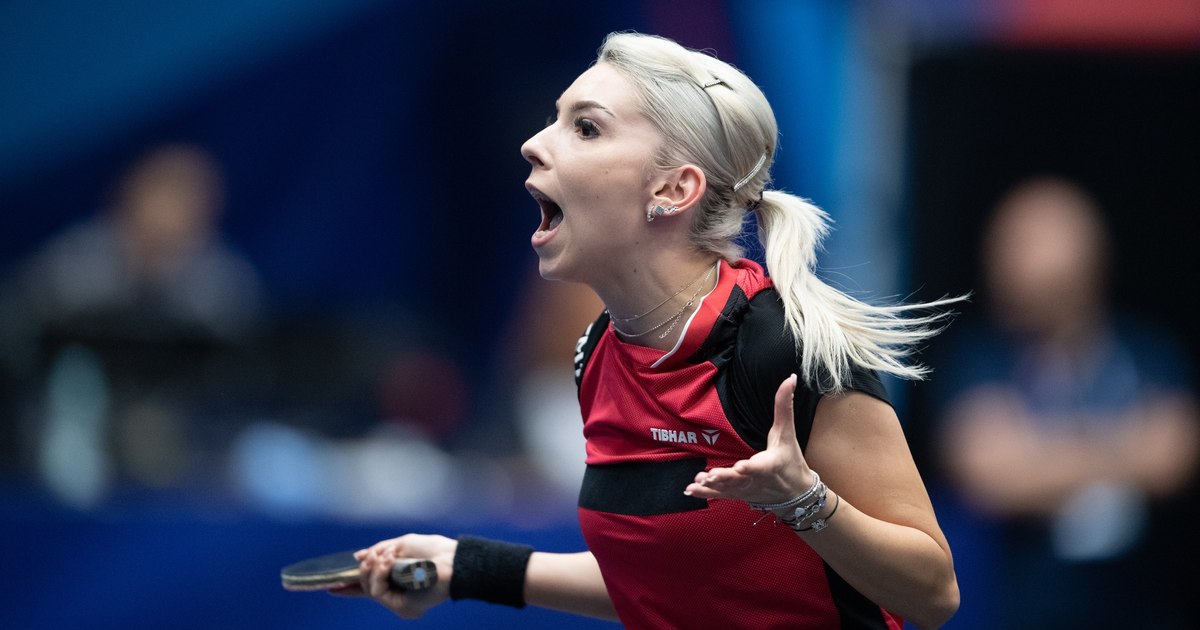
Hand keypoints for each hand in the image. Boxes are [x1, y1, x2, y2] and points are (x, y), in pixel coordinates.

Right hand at [330, 533, 456, 619]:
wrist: (453, 560)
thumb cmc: (433, 550)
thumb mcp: (402, 545)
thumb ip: (379, 552)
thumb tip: (357, 557)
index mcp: (397, 579)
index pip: (369, 585)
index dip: (350, 585)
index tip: (330, 586)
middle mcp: (397, 593)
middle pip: (366, 586)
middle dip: (365, 568)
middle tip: (374, 555)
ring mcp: (399, 602)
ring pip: (369, 589)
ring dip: (374, 569)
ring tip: (387, 557)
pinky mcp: (402, 608)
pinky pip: (377, 593)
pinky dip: (379, 575)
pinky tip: (389, 563)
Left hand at [684, 374, 814, 509]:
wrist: (795, 494)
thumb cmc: (790, 460)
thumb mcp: (787, 433)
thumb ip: (784, 406)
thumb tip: (790, 378)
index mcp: (771, 465)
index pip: (761, 466)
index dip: (751, 467)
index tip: (740, 467)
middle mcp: (758, 480)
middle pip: (740, 480)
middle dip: (725, 478)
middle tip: (710, 476)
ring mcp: (747, 490)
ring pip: (728, 489)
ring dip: (712, 487)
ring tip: (698, 482)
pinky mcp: (739, 495)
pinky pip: (721, 496)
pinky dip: (706, 494)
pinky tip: (690, 490)